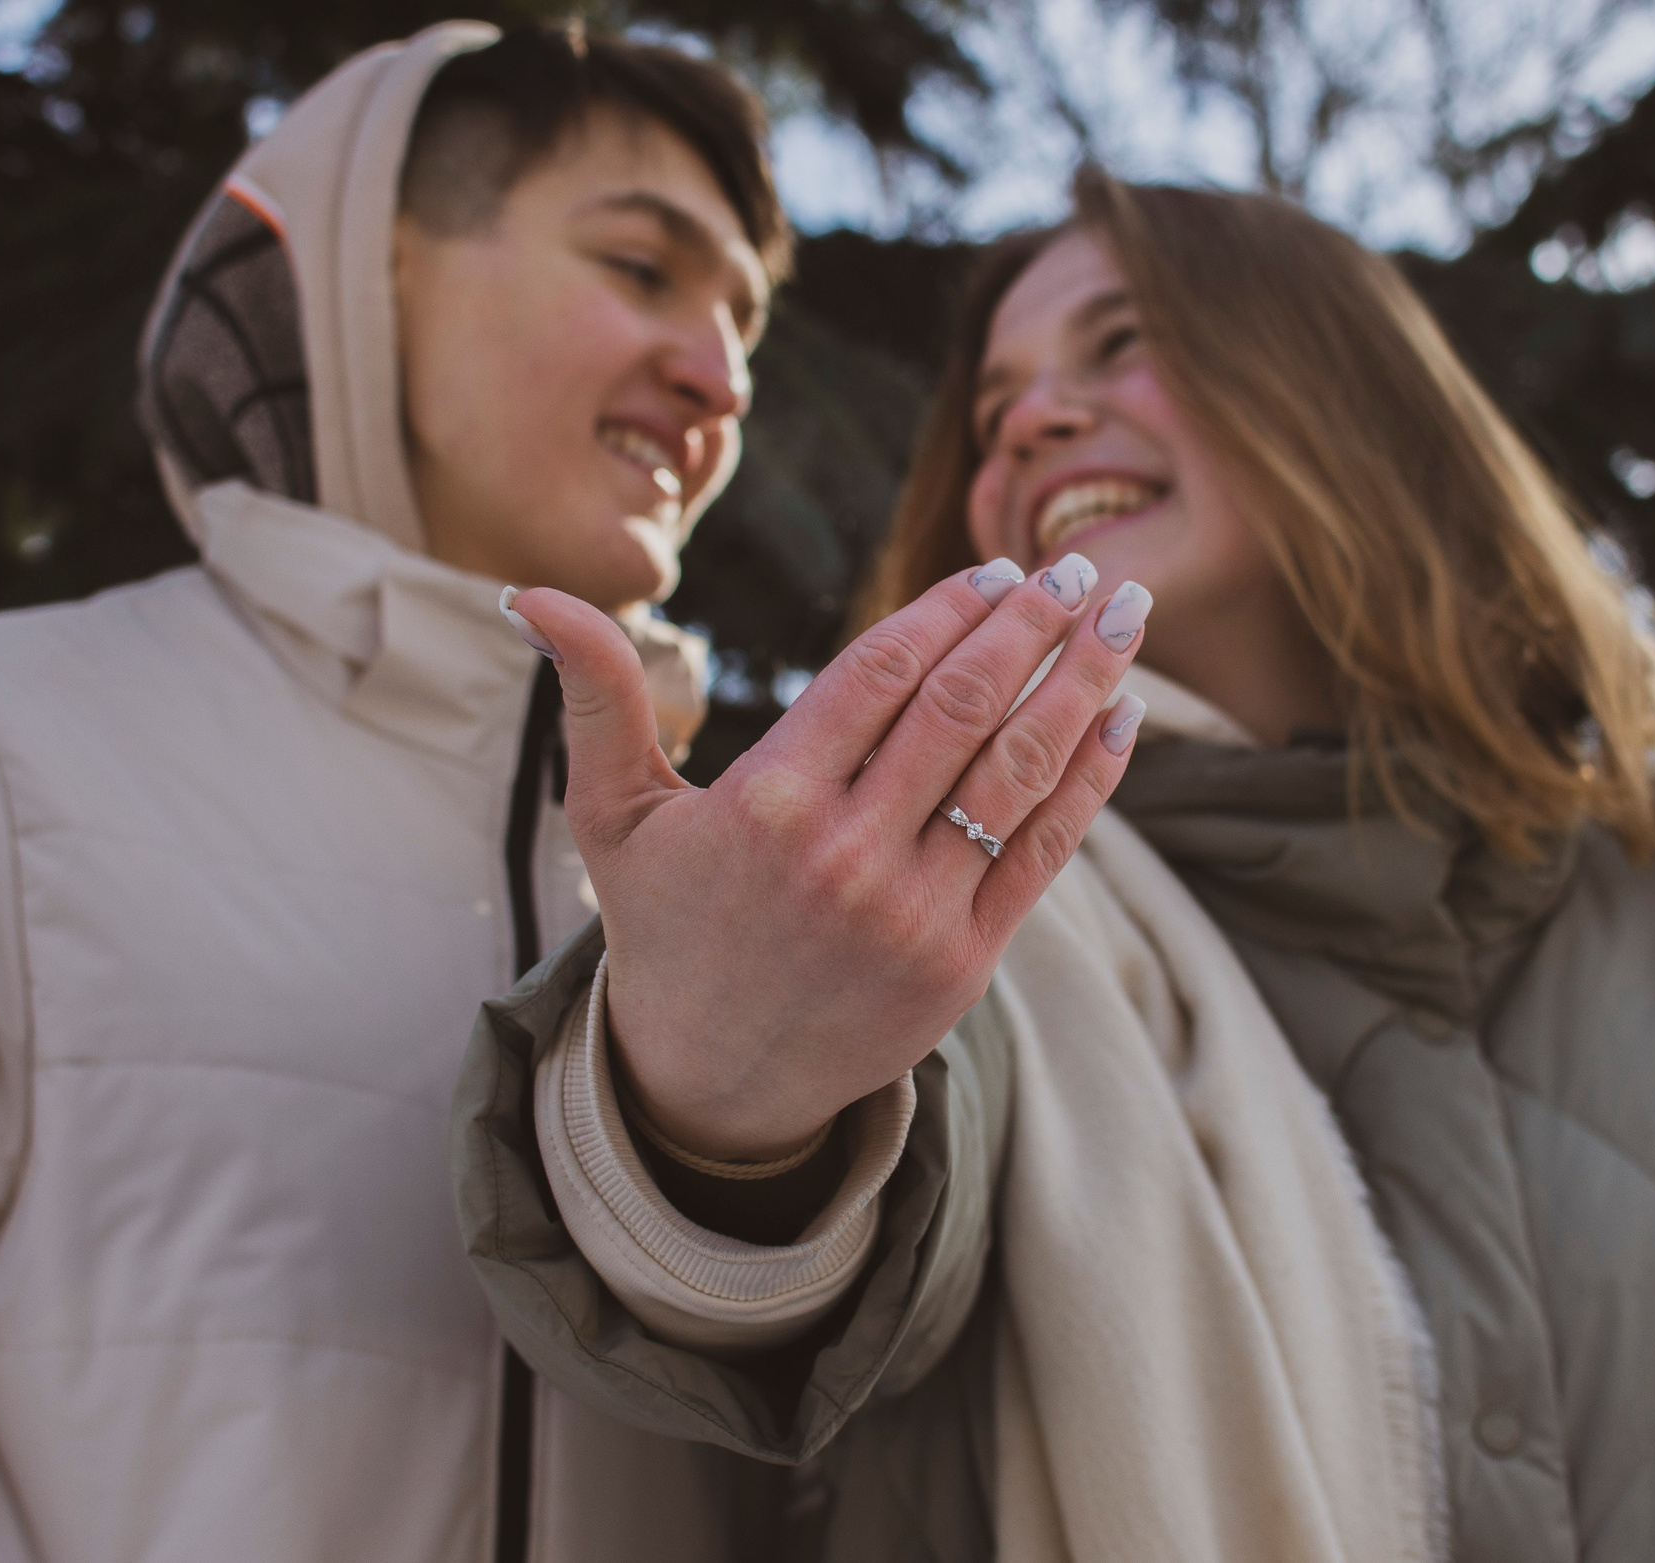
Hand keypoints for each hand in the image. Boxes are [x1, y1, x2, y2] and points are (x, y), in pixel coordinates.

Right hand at [503, 557, 1150, 1160]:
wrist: (708, 1083)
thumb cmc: (664, 927)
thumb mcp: (612, 816)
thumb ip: (597, 698)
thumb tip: (530, 592)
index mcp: (768, 804)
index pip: (881, 674)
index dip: (947, 611)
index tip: (995, 571)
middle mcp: (845, 855)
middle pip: (962, 707)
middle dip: (1033, 627)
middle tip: (1079, 573)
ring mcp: (911, 913)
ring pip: (1016, 770)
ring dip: (1083, 684)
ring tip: (1124, 620)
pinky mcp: (961, 963)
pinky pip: (1040, 851)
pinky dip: (1089, 780)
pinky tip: (1120, 719)